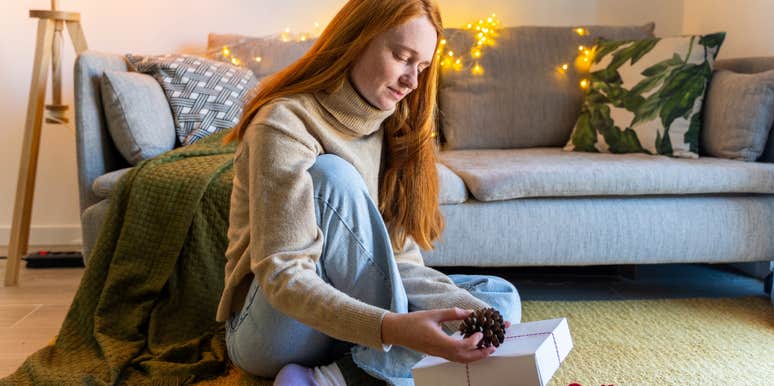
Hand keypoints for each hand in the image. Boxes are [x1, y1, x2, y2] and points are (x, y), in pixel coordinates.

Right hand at [381, 307, 509, 363]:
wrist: (398, 331)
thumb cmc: (413, 321)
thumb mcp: (434, 314)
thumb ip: (453, 313)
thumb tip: (470, 312)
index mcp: (438, 341)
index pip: (460, 347)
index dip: (473, 342)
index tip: (480, 334)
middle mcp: (440, 351)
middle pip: (464, 358)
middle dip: (481, 354)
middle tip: (493, 346)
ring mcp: (439, 354)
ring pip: (461, 360)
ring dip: (476, 356)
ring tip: (487, 348)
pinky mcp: (438, 354)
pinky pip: (456, 358)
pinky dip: (468, 355)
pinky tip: (473, 348)